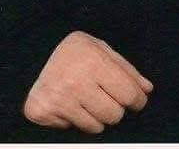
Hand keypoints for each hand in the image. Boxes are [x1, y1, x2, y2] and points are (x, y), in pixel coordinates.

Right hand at [22, 31, 152, 132]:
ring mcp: (59, 98)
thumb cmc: (75, 52)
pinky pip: (74, 129)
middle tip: (103, 96)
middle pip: (115, 115)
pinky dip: (75, 120)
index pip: (129, 94)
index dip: (137, 100)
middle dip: (114, 108)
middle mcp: (76, 81)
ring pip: (97, 127)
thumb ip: (126, 69)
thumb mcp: (101, 49)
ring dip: (95, 116)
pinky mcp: (44, 111)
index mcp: (94, 61)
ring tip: (85, 98)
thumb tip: (146, 89)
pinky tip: (68, 103)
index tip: (136, 101)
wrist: (32, 53)